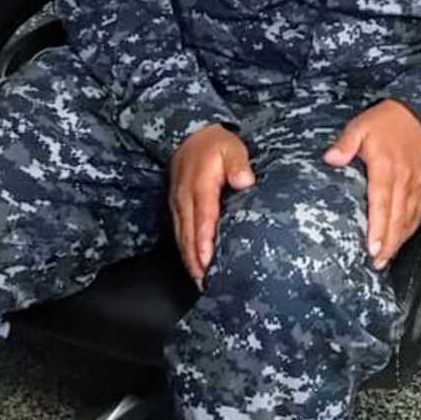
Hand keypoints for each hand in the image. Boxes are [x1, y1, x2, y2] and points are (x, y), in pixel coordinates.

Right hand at [170, 125, 254, 285]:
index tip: (207, 261)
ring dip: (189, 260)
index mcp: (200, 185)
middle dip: (195, 260)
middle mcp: (185, 198)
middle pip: (188, 234)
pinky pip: (179, 232)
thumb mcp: (231, 147)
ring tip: (199, 282)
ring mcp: (178, 204)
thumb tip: (244, 181)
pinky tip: (194, 265)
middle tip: (205, 283)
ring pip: (182, 237)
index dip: (204, 241)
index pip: (202, 217)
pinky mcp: (177, 207)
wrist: (190, 135)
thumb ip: (238, 163)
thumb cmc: (215, 144)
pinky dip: (185, 251)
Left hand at [323, 100, 420, 269]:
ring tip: (386, 257)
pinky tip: (401, 239)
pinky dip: (410, 228)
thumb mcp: (359, 126)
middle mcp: (404, 178)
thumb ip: (345, 144)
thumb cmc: (386, 122)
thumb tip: (331, 158)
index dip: (378, 228)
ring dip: (399, 240)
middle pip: (397, 218)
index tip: (373, 247)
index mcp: (386, 167)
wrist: (417, 113)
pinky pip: (418, 211)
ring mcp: (417, 183)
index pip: (382, 203)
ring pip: (409, 218)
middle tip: (377, 262)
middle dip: (388, 243)